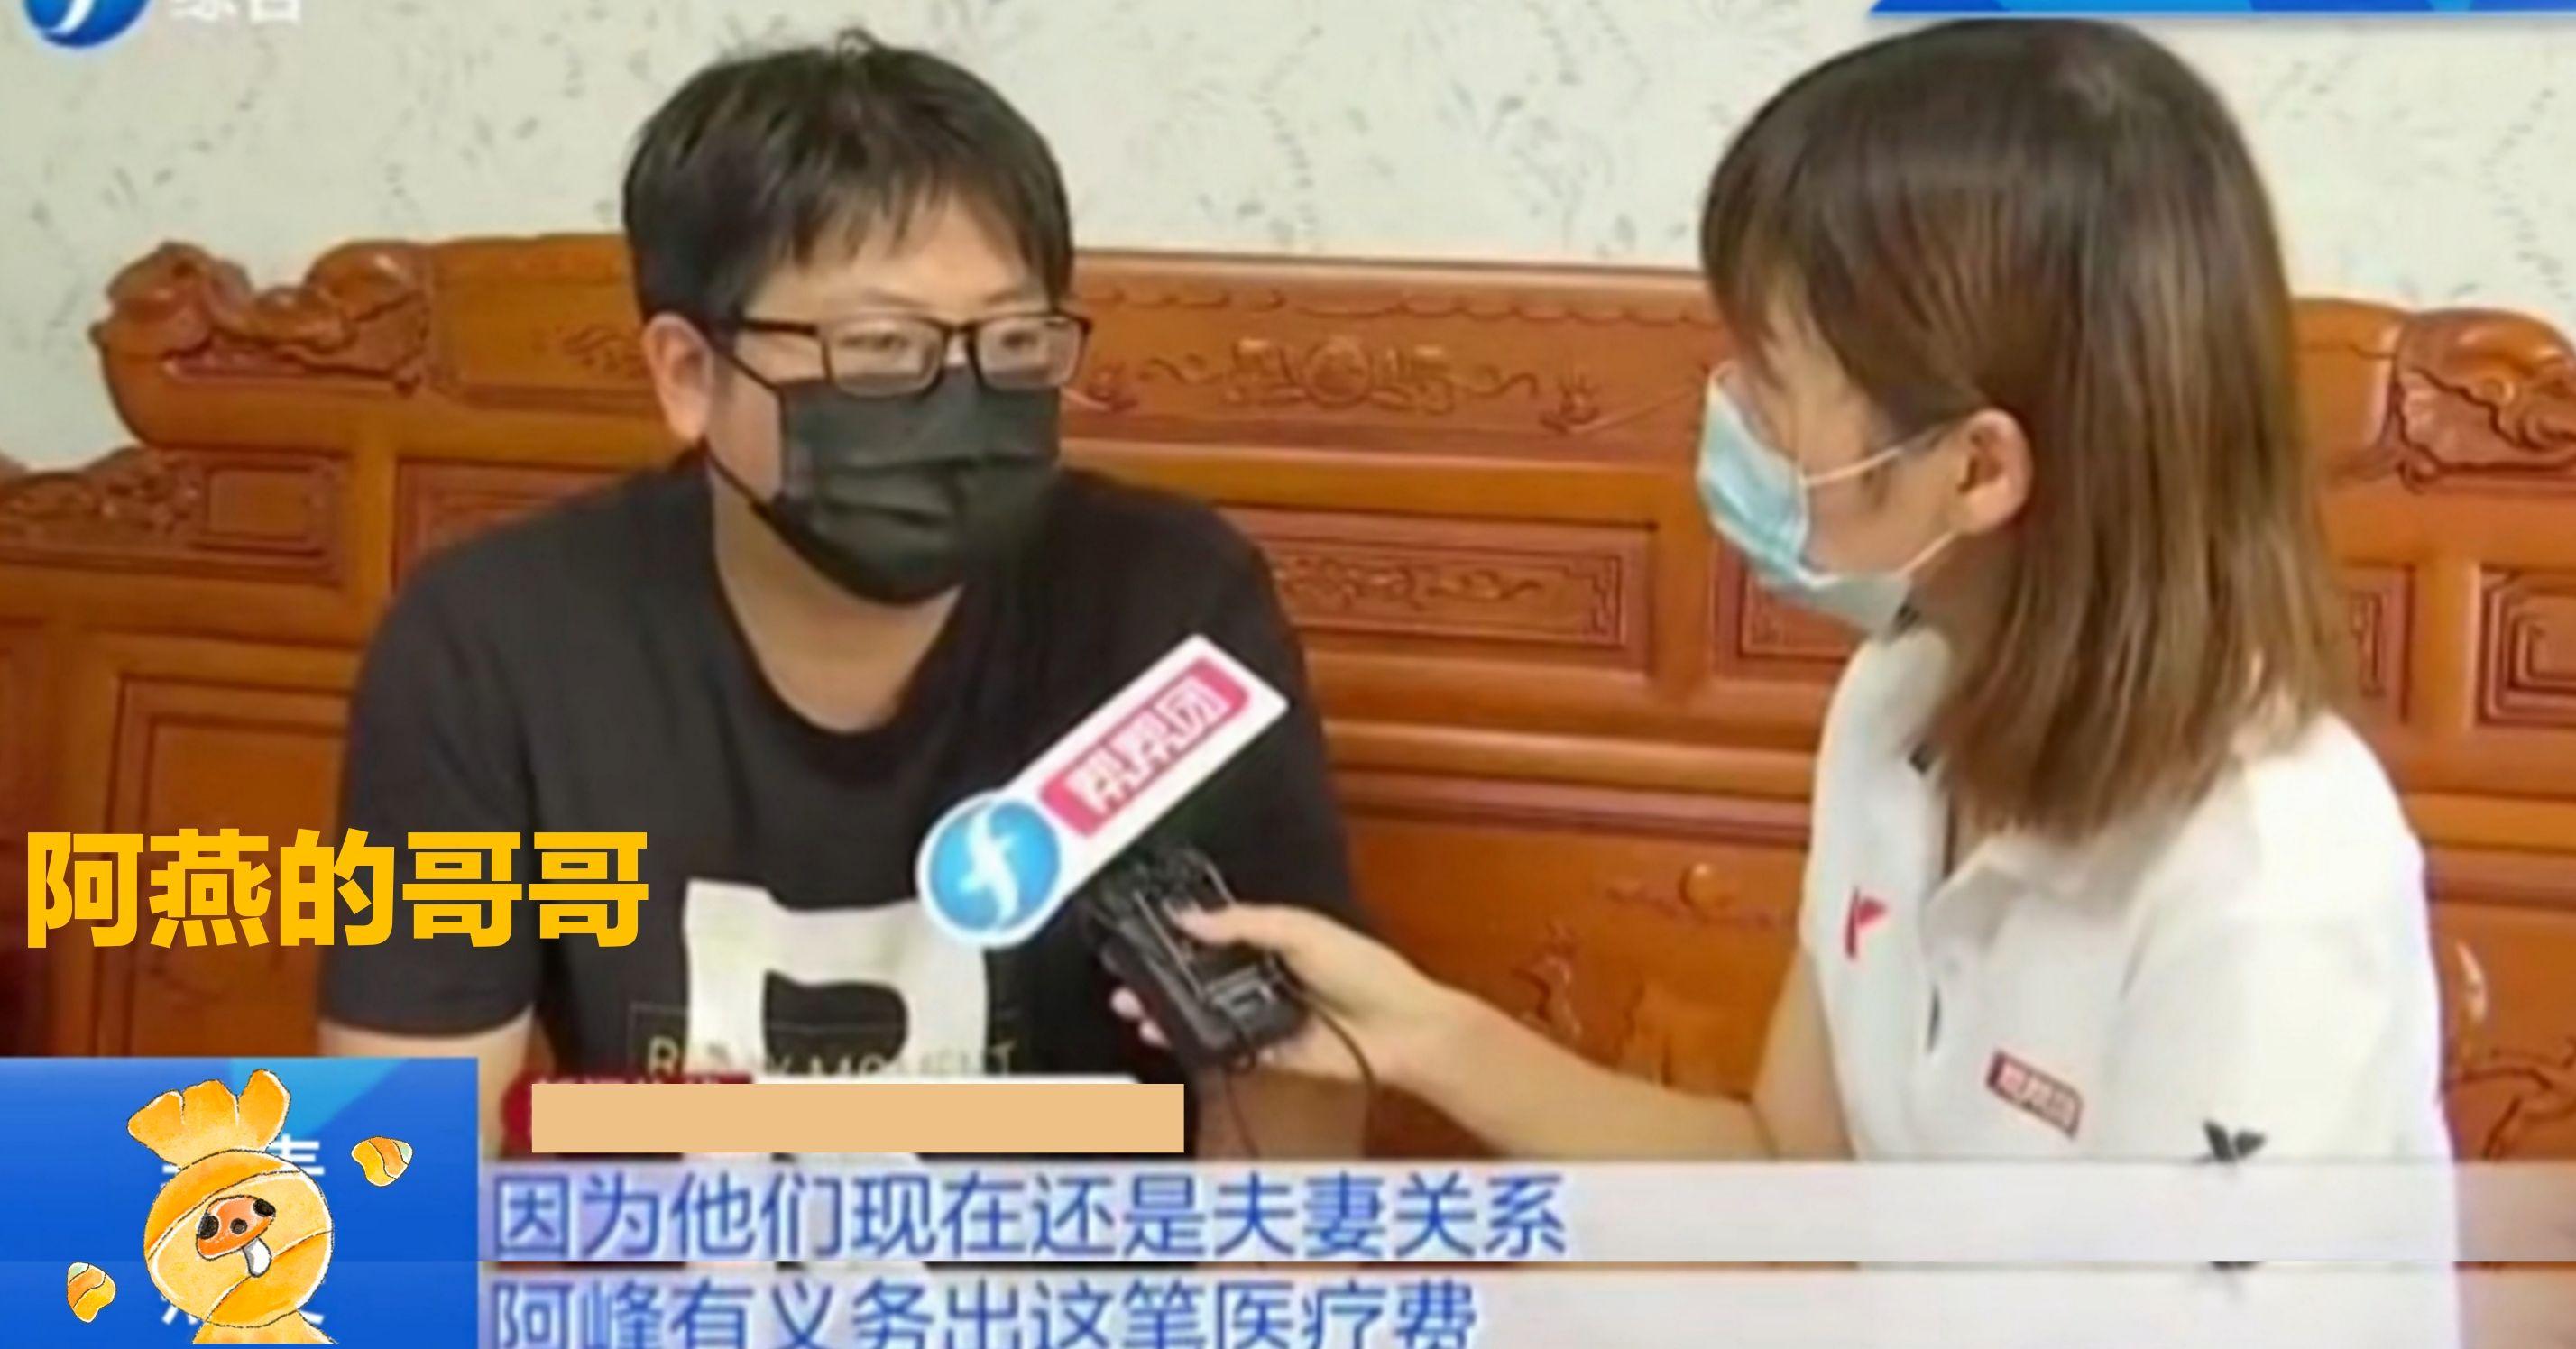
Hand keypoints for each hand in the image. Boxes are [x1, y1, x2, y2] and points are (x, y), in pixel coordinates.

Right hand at [1110, 904, 1471, 1090]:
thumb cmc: (1366, 969)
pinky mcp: (1267, 1054)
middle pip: (1201, 978)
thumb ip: (1243, 924)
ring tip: (1133, 1007)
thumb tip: (1189, 917)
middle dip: (1161, 978)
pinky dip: (1195, 1043)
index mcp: (1273, 941)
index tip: (1142, 935)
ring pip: (1205, 1013)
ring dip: (1168, 1010)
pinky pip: (1224, 1047)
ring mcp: (1263, 1017)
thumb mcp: (1301, 929)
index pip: (1215, 936)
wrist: (1403, 1028)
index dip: (1180, 936)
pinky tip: (1166, 1035)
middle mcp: (1263, 979)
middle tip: (1124, 977)